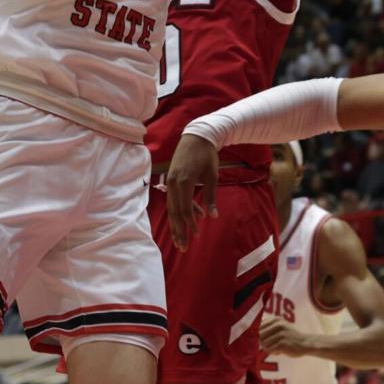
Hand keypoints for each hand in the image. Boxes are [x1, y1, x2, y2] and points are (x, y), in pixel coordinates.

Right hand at [165, 134, 219, 251]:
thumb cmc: (207, 155)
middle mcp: (174, 183)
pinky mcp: (171, 180)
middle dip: (179, 231)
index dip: (190, 223)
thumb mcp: (212, 176)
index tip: (196, 235)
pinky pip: (173, 200)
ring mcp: (170, 181)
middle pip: (175, 212)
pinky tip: (192, 217)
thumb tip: (213, 216)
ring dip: (176, 224)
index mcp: (184, 182)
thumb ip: (211, 197)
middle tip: (183, 247)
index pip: (185, 209)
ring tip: (180, 239)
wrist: (196, 136)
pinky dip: (180, 210)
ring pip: (172, 208)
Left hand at [259, 316, 313, 356]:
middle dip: (263, 342)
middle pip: (260, 335)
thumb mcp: (281, 327)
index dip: (258, 334)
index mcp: (276, 319)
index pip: (259, 326)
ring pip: (264, 343)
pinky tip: (279, 351)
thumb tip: (253, 333)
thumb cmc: (290, 336)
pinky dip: (273, 352)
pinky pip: (269, 349)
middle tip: (271, 345)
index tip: (263, 339)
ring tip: (276, 348)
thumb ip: (269, 327)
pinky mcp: (282, 344)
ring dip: (268, 348)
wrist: (305, 343)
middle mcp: (278, 325)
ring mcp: (280, 334)